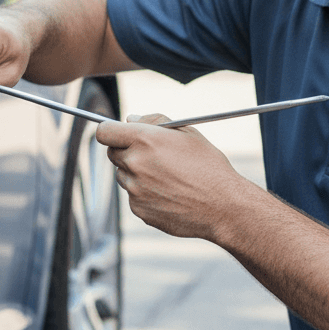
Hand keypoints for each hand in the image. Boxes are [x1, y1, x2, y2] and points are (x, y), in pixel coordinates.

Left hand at [96, 113, 249, 239]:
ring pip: (123, 176)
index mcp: (145, 140)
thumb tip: (131, 119)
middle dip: (126, 151)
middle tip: (151, 155)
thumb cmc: (208, 166)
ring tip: (168, 176)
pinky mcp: (139, 210)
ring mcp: (135, 190)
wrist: (223, 206)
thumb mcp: (187, 132)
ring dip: (136, 173)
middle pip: (113, 154)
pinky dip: (145, 193)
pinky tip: (170, 193)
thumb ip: (155, 120)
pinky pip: (134, 196)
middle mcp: (135, 164)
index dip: (111, 131)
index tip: (118, 133)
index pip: (105, 132)